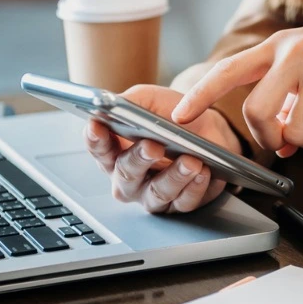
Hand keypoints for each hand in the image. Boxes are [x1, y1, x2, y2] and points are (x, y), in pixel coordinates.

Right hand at [84, 85, 242, 212]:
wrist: (207, 128)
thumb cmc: (171, 116)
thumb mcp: (149, 100)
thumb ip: (129, 101)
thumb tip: (112, 104)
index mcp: (115, 152)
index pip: (98, 148)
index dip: (95, 138)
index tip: (98, 126)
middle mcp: (129, 179)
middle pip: (126, 175)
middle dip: (138, 160)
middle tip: (153, 146)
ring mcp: (152, 194)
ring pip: (157, 193)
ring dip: (174, 177)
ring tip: (190, 161)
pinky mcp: (180, 203)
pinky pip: (185, 202)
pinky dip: (195, 187)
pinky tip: (203, 172)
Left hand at [172, 10, 302, 156]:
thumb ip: (285, 99)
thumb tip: (278, 146)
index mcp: (276, 47)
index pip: (228, 71)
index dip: (201, 96)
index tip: (179, 118)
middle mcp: (295, 54)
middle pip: (258, 114)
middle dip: (269, 139)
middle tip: (285, 141)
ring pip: (297, 132)